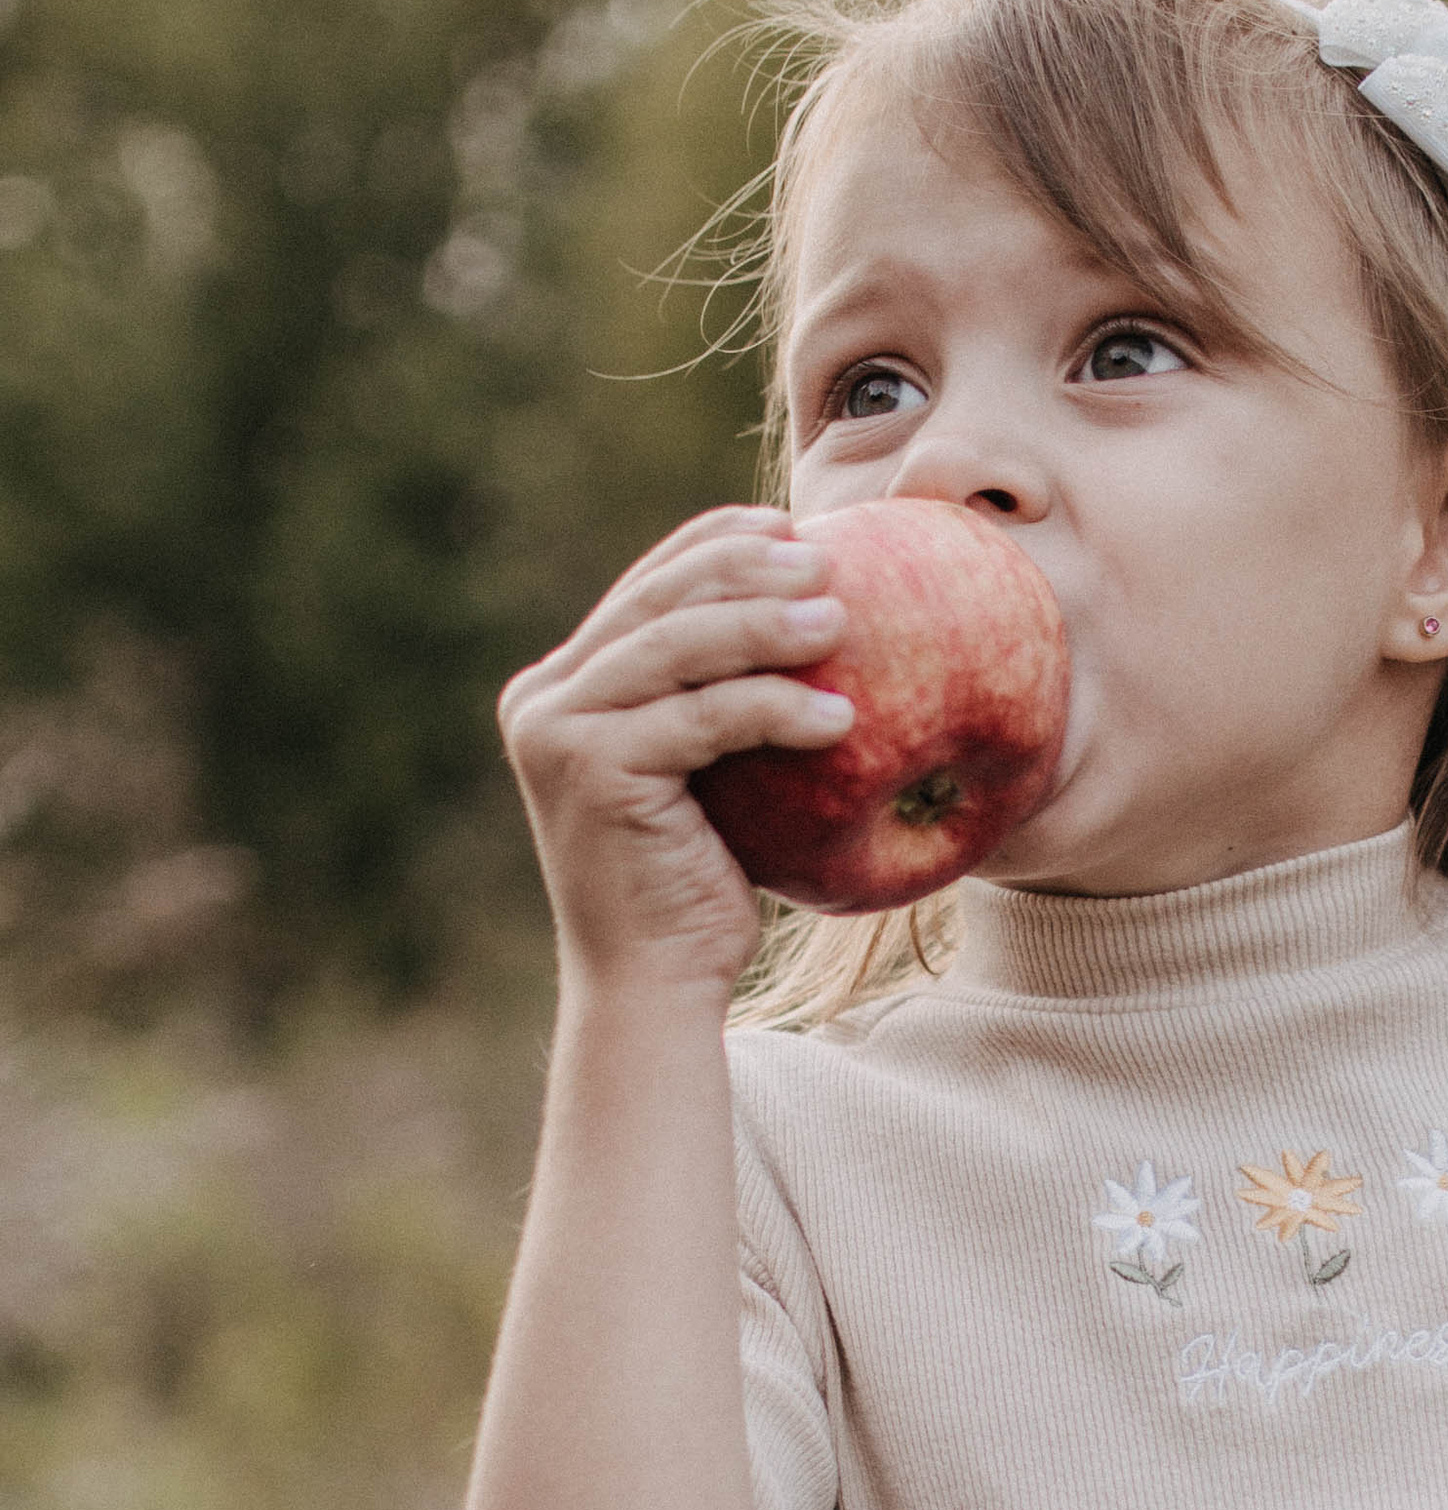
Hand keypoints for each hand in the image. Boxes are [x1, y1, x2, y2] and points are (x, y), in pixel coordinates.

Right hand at [497, 506, 854, 993]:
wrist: (653, 983)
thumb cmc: (697, 886)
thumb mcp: (708, 778)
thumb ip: (716, 703)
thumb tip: (807, 620)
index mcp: (563, 686)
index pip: (646, 588)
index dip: (717, 544)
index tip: (792, 526)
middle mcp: (543, 698)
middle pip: (658, 602)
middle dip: (747, 568)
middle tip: (828, 561)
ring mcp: (557, 731)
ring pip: (677, 648)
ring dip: (766, 625)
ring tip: (843, 619)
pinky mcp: (590, 769)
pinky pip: (702, 719)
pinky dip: (774, 708)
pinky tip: (840, 715)